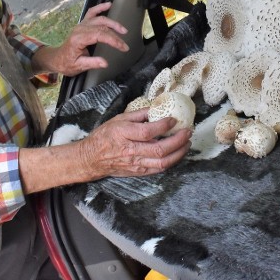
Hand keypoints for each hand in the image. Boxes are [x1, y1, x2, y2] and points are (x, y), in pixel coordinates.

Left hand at [32, 2, 128, 76]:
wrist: (57, 58)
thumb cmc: (67, 63)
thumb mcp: (78, 66)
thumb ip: (92, 63)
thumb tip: (105, 63)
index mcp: (79, 39)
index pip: (100, 35)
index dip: (113, 40)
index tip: (123, 47)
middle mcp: (80, 29)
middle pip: (102, 28)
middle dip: (116, 35)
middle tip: (124, 45)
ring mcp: (81, 25)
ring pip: (100, 19)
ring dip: (112, 23)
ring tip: (123, 30)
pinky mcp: (82, 24)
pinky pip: (92, 12)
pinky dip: (100, 7)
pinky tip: (109, 4)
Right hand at [76, 109, 191, 178]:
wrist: (92, 158)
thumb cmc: (104, 136)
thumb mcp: (118, 119)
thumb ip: (139, 114)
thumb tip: (157, 107)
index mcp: (124, 134)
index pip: (148, 132)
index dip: (163, 125)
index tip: (173, 119)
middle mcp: (131, 151)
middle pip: (159, 149)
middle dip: (178, 140)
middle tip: (187, 131)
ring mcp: (135, 164)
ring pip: (162, 162)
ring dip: (179, 153)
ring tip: (187, 143)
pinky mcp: (138, 172)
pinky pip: (159, 169)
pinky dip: (171, 162)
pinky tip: (177, 153)